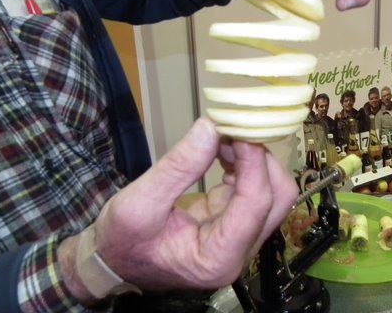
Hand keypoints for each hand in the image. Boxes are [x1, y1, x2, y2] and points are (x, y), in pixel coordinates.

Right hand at [63, 118, 298, 299]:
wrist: (113, 263)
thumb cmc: (122, 243)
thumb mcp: (138, 203)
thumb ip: (177, 168)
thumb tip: (210, 127)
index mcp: (218, 258)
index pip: (256, 205)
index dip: (254, 162)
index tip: (238, 130)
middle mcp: (239, 251)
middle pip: (277, 198)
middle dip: (260, 159)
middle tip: (231, 131)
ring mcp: (241, 237)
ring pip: (271, 191)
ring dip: (253, 158)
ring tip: (222, 137)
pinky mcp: (235, 221)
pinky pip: (254, 187)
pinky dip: (244, 163)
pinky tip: (223, 149)